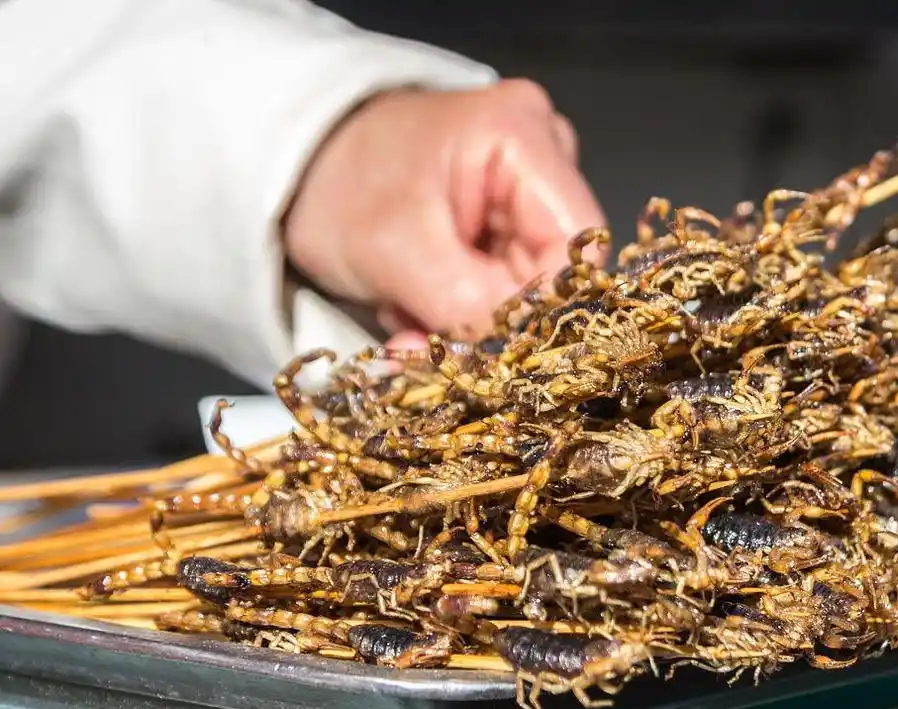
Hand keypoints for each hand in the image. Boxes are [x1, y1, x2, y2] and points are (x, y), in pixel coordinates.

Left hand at [282, 78, 604, 348]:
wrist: (292, 168)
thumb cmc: (335, 186)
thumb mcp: (394, 249)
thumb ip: (468, 303)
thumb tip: (524, 356)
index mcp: (521, 137)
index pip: (579, 245)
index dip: (547, 307)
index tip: (490, 349)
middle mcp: (540, 155)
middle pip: (555, 269)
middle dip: (493, 322)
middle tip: (421, 343)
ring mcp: (523, 189)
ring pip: (527, 288)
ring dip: (468, 322)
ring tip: (404, 317)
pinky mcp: (503, 221)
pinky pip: (502, 287)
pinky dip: (458, 311)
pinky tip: (413, 305)